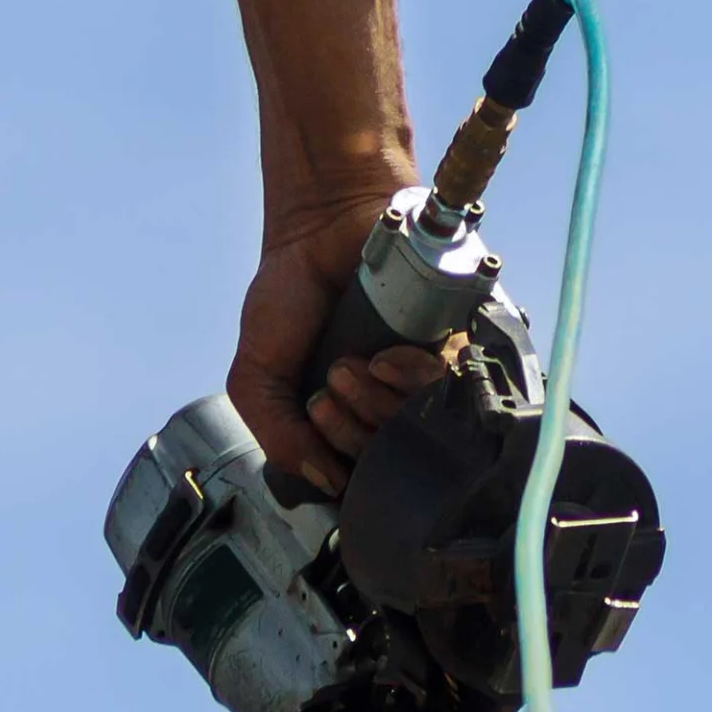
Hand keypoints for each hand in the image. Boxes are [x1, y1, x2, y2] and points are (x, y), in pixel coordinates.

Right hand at [227, 194, 449, 494]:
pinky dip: (413, 376)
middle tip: (329, 390)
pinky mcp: (453, 345)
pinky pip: (450, 387)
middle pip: (390, 460)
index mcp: (343, 420)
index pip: (357, 477)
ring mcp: (422, 378)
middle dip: (352, 432)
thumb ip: (278, 435)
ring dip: (378, 405)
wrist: (322, 227)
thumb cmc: (290, 296)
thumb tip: (326, 483)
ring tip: (349, 366)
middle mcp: (387, 404)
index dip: (338, 465)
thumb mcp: (259, 376)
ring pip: (421, 429)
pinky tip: (384, 354)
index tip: (314, 418)